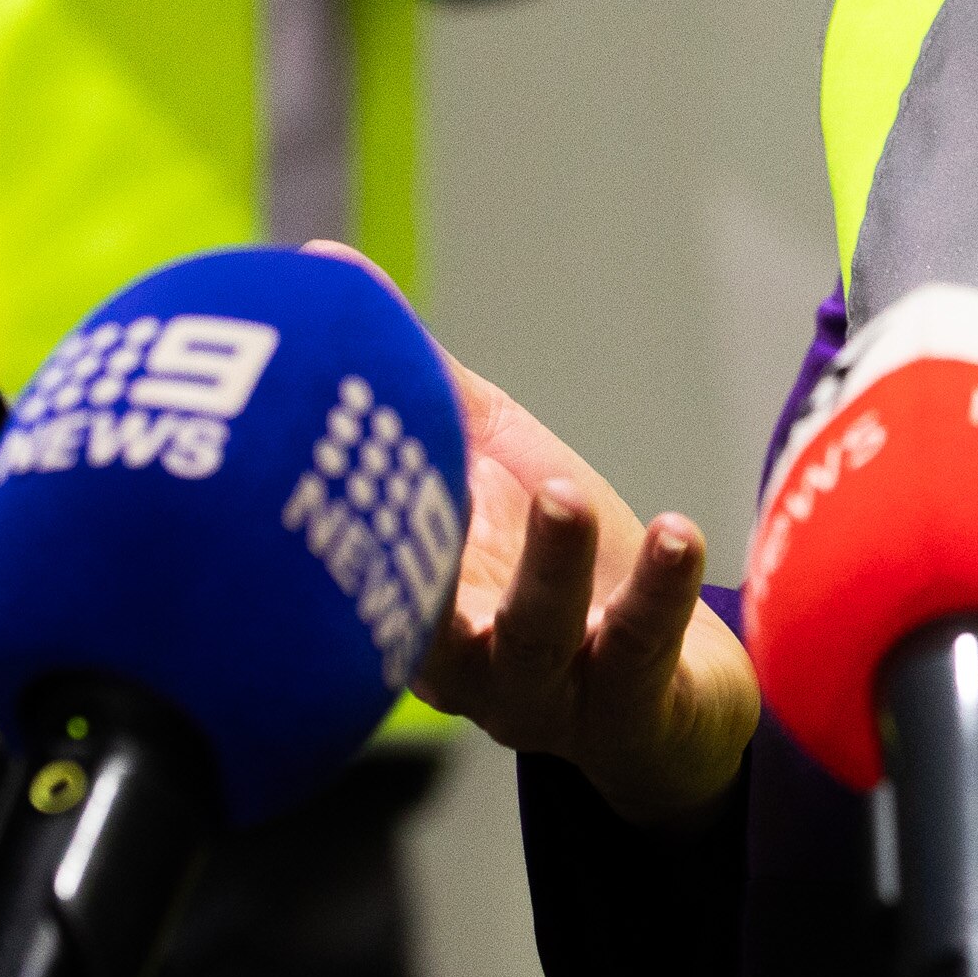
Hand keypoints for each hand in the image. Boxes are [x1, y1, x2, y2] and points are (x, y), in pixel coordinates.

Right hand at [303, 243, 762, 825]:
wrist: (673, 693)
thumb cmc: (558, 564)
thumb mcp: (486, 459)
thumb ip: (415, 378)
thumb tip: (323, 266)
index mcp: (408, 604)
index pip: (353, 562)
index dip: (323, 512)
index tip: (300, 452)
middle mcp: (460, 664)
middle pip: (424, 618)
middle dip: (416, 554)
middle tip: (422, 480)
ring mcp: (547, 693)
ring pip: (534, 637)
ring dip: (546, 567)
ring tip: (563, 494)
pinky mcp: (635, 710)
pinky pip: (644, 653)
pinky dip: (660, 594)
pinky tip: (677, 533)